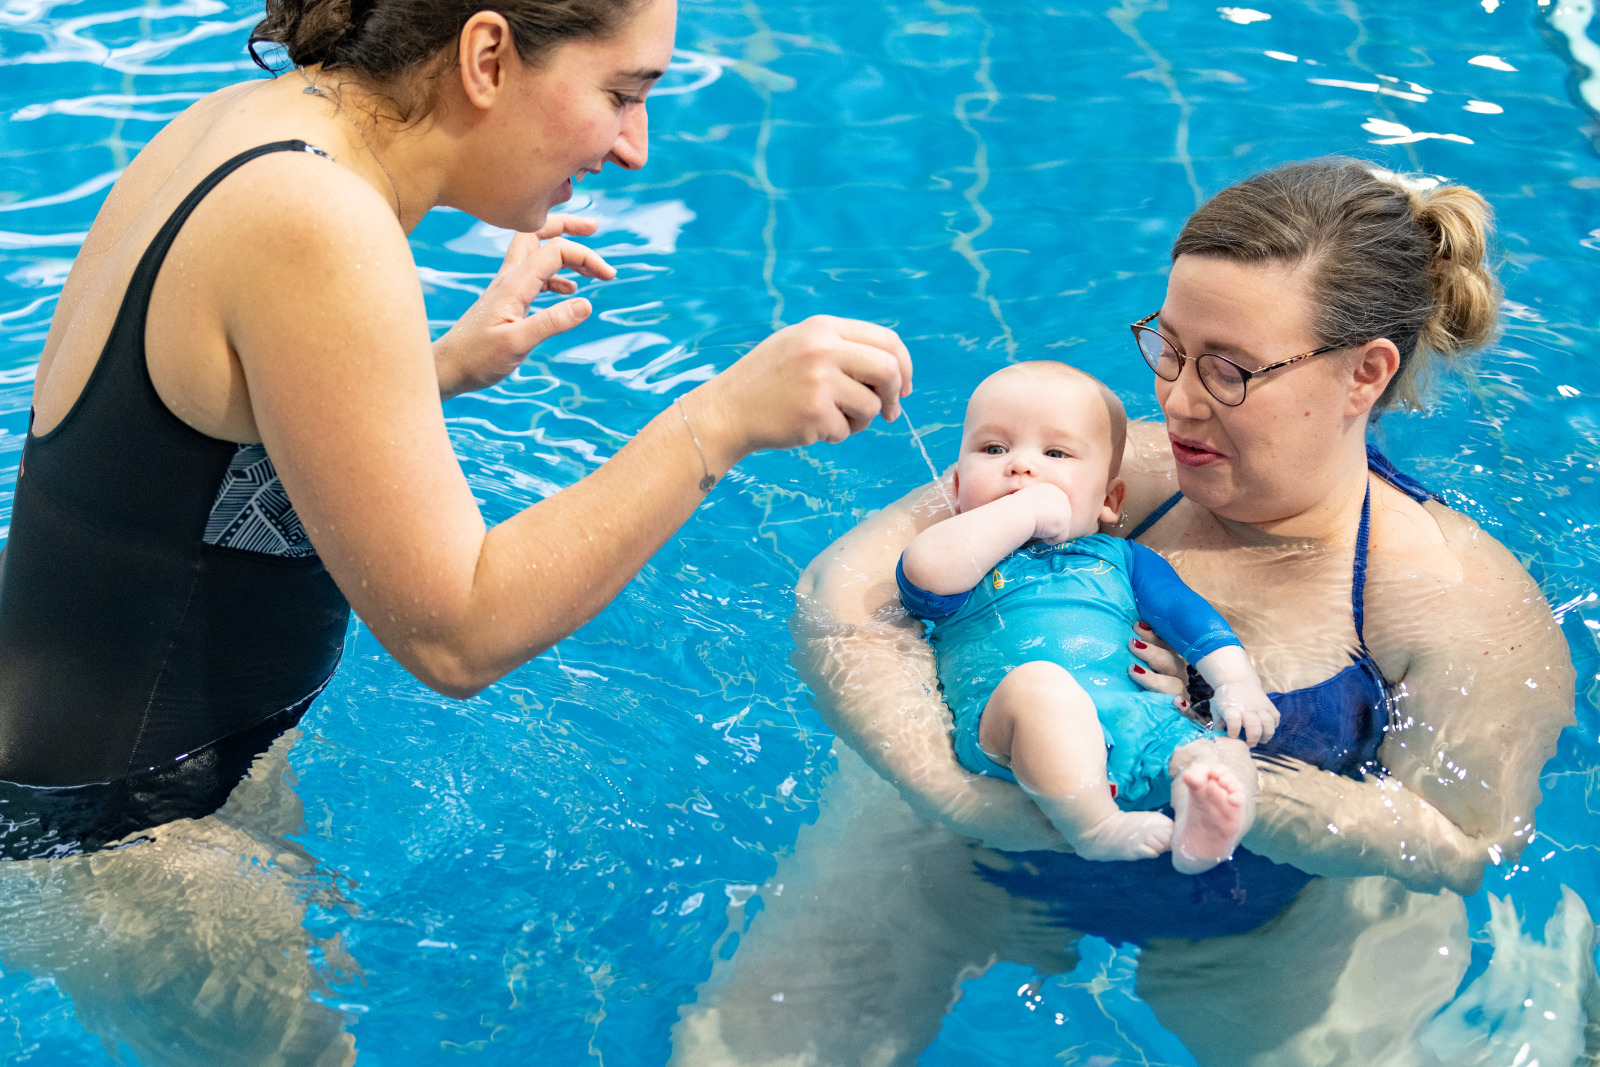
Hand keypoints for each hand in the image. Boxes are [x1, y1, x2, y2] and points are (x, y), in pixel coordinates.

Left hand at [433, 215, 617, 397]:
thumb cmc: (477, 358)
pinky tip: (569, 291)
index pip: (556, 251)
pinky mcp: (506, 299)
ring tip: (591, 269)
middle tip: (594, 227)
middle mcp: (510, 277)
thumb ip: (552, 323)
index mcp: (515, 283)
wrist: (448, 367)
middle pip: (538, 232)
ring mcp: (507, 286)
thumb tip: (587, 304)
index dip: (586, 257)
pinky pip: (534, 275)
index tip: (609, 276)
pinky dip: (556, 275)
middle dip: (566, 225)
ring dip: (564, 252)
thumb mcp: (516, 344)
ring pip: (537, 252)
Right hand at [689, 315, 911, 461]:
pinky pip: (847, 431)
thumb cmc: (769, 382)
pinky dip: (834, 435)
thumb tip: (894, 369)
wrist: (726, 410)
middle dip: (895, 395)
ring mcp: (819, 381)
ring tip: (831, 418)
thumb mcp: (801, 346)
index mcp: (823, 328)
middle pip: (888, 370)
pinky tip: (809, 427)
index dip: (903, 366)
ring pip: (871, 406)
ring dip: (860, 420)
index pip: (886, 340)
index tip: (903, 387)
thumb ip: (843, 348)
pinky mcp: (814, 413)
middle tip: (889, 412)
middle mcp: (823, 349)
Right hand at [1015, 483, 1073, 544]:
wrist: (1019, 512)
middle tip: (1035, 523)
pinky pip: (1060, 538)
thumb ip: (1038, 505)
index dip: (1044, 517)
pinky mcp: (1064, 524)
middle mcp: (1063, 498)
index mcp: (1052, 490)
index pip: (1054, 508)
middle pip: (1060, 518)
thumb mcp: (1028, 500)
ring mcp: (1066, 511)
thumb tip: (1040, 516)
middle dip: (1048, 525)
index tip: (1032, 518)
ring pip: (1060, 528)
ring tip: (1036, 526)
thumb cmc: (1017, 508)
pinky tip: (1040, 532)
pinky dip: (1049, 539)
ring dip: (1048, 531)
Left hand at [1128, 621, 1192, 713]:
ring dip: (1154, 678)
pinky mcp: (1183, 715)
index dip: (1153, 635)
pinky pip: (1186, 711)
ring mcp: (1181, 695)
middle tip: (1132, 644)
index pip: (1165, 645)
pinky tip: (1178, 703)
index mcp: (1170, 662)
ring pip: (1172, 685)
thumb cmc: (1148, 690)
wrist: (1167, 725)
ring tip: (1133, 670)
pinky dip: (1182, 706)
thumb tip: (1126, 634)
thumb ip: (1141, 653)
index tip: (1137, 626)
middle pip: (1169, 662)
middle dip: (1152, 652)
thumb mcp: (1144, 668)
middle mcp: (1178, 676)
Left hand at [1209, 681, 1279, 745]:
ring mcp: (1260, 707)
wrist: (1237, 680)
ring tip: (1260, 740)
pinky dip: (1274, 726)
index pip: (1233, 721)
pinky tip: (1266, 729)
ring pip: (1268, 723)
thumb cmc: (1225, 697)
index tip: (1233, 737)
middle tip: (1249, 744)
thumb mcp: (1216, 708)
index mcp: (1231, 709)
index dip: (1233, 731)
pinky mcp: (1269, 705)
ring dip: (1266, 735)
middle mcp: (1247, 708)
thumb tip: (1218, 737)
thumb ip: (1218, 723)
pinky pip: (1276, 718)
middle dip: (1253, 738)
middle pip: (1254, 725)